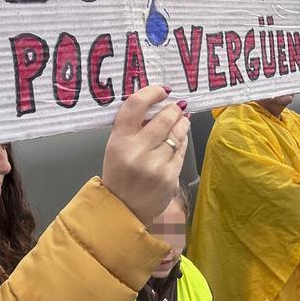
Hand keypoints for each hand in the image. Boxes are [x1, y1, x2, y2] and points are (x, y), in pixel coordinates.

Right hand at [102, 86, 189, 224]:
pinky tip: (179, 139)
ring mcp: (155, 165)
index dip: (152, 92)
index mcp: (119, 141)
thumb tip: (157, 106)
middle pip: (164, 118)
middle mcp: (137, 151)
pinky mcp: (170, 177)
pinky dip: (182, 142)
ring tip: (182, 119)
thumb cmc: (120, 175)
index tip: (162, 90)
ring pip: (177, 133)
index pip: (135, 105)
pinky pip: (181, 151)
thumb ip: (133, 127)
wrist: (124, 210)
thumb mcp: (116, 147)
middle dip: (174, 109)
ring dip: (182, 123)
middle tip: (177, 106)